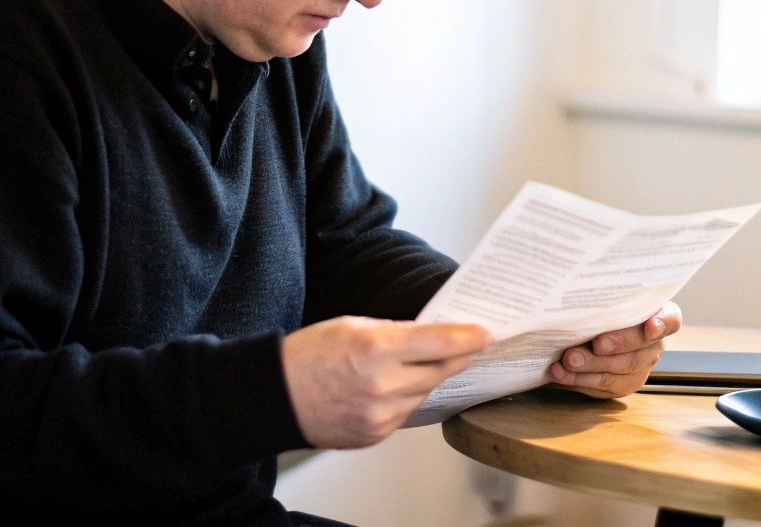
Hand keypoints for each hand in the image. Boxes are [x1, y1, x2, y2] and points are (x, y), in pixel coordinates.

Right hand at [281, 316, 491, 448]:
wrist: (273, 397)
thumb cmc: (308, 355)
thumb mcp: (353, 325)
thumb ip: (396, 331)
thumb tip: (432, 335)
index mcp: (377, 350)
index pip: (440, 344)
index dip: (469, 338)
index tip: (487, 334)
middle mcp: (382, 386)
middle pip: (440, 371)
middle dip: (458, 356)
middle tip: (472, 345)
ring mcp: (379, 416)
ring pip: (425, 393)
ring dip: (431, 377)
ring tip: (431, 362)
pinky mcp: (375, 435)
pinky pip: (406, 412)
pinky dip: (409, 397)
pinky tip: (400, 385)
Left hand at [546, 302, 681, 398]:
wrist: (585, 330)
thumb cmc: (597, 307)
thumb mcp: (605, 297)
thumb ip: (605, 297)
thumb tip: (585, 288)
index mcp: (657, 316)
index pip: (671, 321)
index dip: (662, 325)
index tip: (649, 327)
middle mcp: (653, 345)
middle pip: (641, 351)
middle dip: (616, 347)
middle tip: (595, 344)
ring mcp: (639, 368)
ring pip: (619, 374)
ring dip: (590, 366)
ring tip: (567, 360)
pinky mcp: (621, 386)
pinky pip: (601, 387)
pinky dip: (576, 380)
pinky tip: (559, 373)